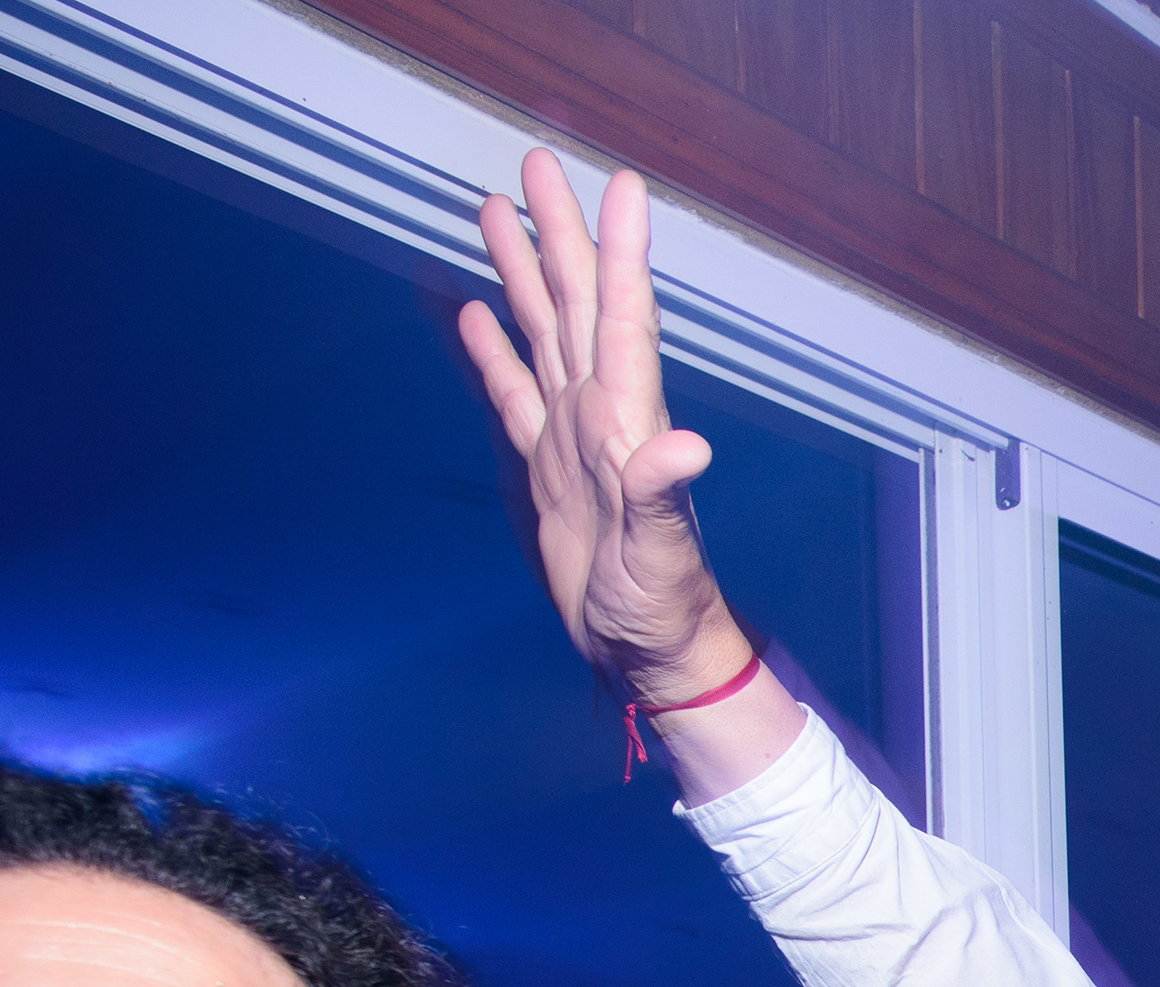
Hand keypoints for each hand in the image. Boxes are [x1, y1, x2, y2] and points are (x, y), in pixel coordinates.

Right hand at [456, 152, 797, 794]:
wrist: (646, 649)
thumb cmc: (662, 605)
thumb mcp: (659, 553)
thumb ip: (663, 495)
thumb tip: (686, 444)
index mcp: (627, 420)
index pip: (622, 317)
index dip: (621, 252)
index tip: (621, 184)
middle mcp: (599, 412)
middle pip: (572, 303)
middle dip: (557, 233)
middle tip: (535, 163)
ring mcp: (569, 435)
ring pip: (540, 332)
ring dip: (520, 273)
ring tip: (494, 209)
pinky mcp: (544, 468)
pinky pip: (511, 392)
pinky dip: (492, 350)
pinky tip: (473, 310)